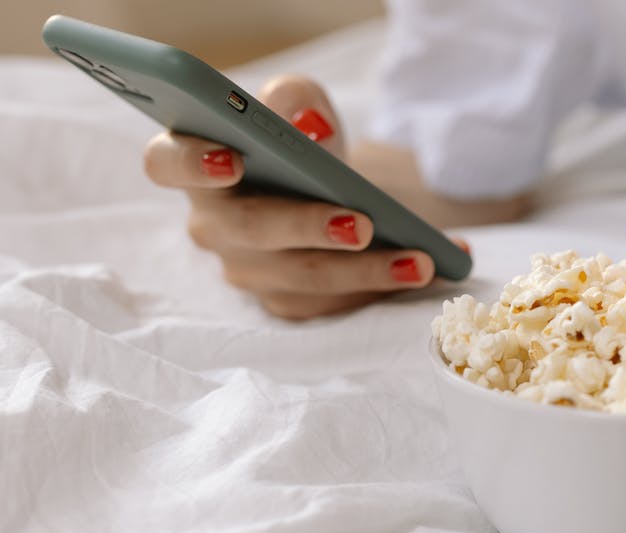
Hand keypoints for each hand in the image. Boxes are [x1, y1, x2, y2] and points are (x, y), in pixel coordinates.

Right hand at [144, 75, 466, 318]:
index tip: (234, 159)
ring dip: (364, 271)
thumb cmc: (300, 147)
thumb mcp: (300, 111)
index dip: (192, 162)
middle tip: (361, 223)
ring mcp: (246, 270)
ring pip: (299, 278)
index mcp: (194, 164)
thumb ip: (294, 101)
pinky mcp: (285, 302)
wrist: (326, 191)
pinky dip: (382, 288)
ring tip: (419, 259)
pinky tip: (426, 271)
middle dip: (306, 227)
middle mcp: (211, 225)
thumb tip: (307, 125)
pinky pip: (331, 305)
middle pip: (248, 231)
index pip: (166, 162)